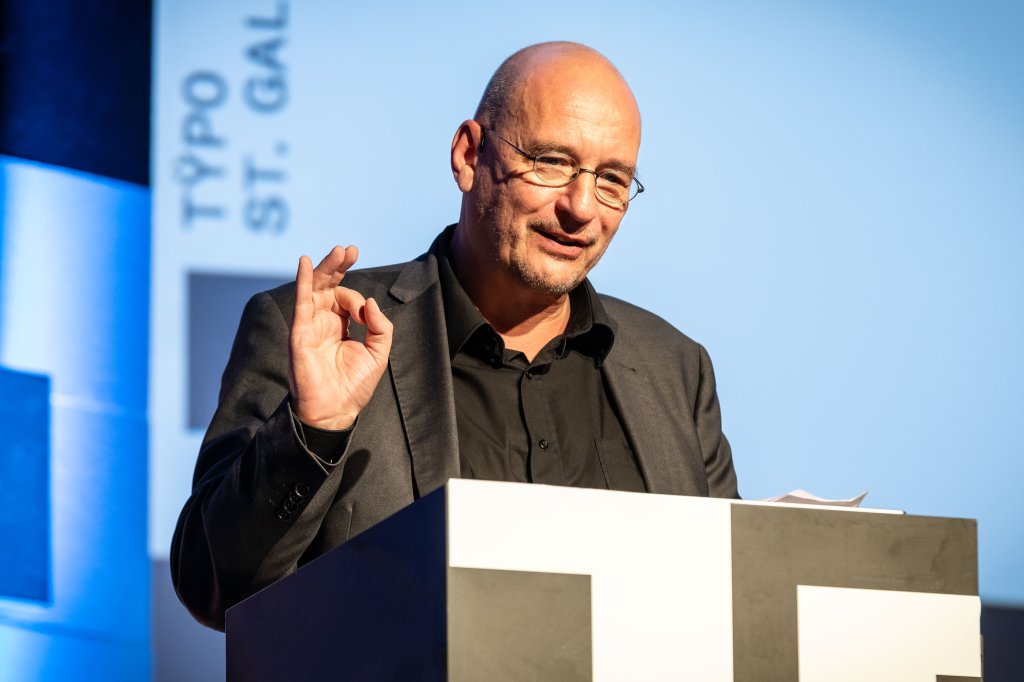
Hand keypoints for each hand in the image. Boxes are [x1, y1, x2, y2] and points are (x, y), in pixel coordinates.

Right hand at [288, 245, 392, 429]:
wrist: (335, 410)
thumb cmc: (354, 385)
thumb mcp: (378, 353)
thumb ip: (380, 327)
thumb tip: (371, 302)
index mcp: (341, 326)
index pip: (348, 299)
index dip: (360, 301)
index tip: (367, 316)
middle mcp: (323, 322)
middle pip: (328, 285)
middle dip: (339, 266)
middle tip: (350, 249)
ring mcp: (310, 325)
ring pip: (315, 288)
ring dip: (326, 268)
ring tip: (339, 251)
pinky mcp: (300, 332)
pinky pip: (300, 302)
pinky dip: (302, 281)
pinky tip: (305, 263)